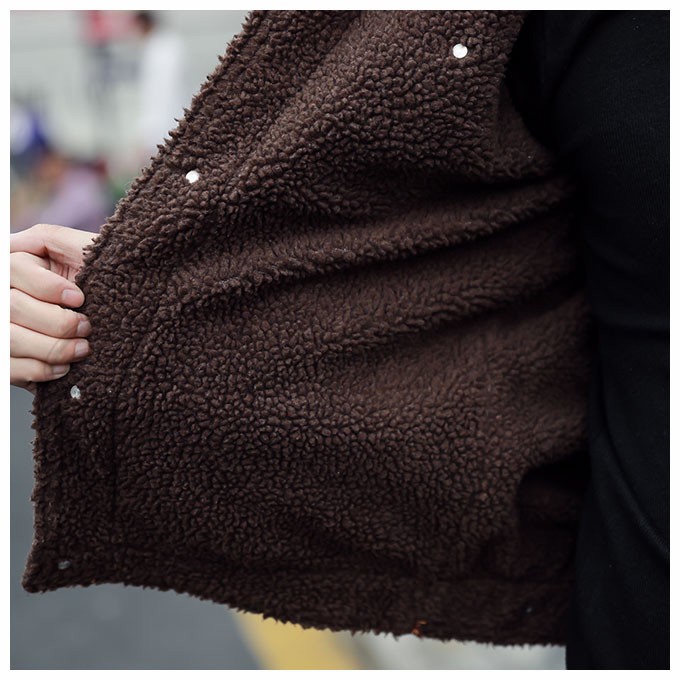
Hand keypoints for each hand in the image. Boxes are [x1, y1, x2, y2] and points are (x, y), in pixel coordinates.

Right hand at [10, 224, 97, 392]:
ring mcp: (2, 329)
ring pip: (9, 338)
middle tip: (86, 327)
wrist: (123, 317)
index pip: (12, 269)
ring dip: (52, 348)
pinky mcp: (6, 359)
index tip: (80, 298)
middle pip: (10, 307)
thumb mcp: (85, 252)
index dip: (46, 286)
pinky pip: (8, 368)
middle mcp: (3, 294)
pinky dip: (40, 370)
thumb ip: (53, 238)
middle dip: (56, 322)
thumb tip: (19, 240)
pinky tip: (65, 367)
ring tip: (83, 348)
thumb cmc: (102, 279)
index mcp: (15, 263)